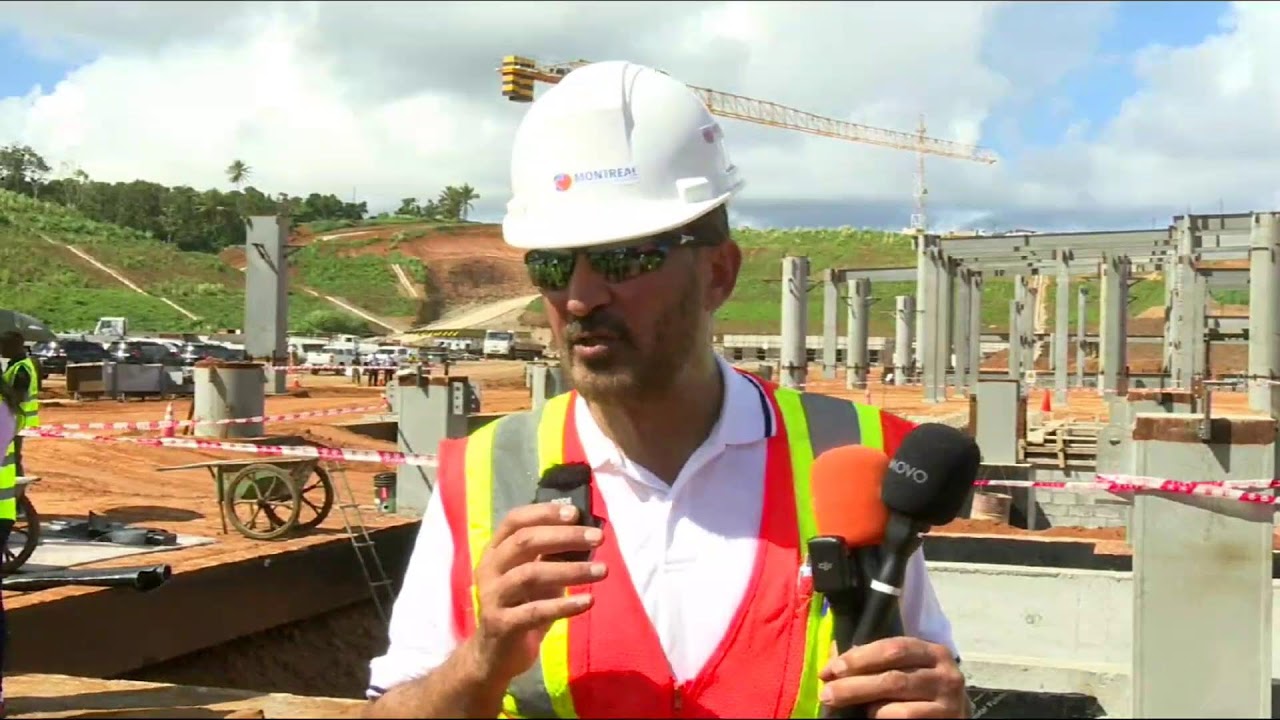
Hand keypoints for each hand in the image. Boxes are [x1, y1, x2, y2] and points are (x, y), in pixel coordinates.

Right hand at [467, 502, 607, 682]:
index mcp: (495, 551)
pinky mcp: (501, 624)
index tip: (575, 513)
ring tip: (602, 571)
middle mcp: (489, 569)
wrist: (494, 655)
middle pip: (524, 542)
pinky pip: (535, 611)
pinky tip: (587, 601)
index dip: (544, 513)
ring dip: (571, 570)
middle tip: (598, 538)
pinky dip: (564, 605)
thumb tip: (586, 536)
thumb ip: (552, 556)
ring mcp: (492, 596)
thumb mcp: (536, 578)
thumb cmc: (520, 607)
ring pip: (531, 574)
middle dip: (564, 536)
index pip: (515, 520)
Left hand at [820, 638, 968, 718]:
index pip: (892, 648)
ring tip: (847, 707)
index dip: (858, 658)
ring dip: (866, 707)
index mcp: (933, 652)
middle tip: (827, 693)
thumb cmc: (921, 688)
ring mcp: (949, 704)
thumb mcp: (905, 667)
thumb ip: (874, 659)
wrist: (953, 715)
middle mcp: (946, 676)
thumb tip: (832, 661)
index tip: (830, 669)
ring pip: (896, 707)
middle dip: (853, 685)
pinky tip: (872, 717)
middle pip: (892, 678)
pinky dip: (882, 719)